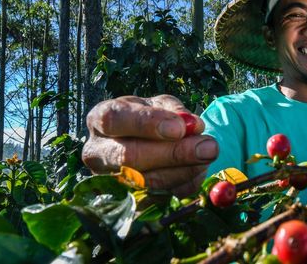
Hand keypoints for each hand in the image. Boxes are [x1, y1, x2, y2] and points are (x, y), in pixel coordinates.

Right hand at [82, 95, 217, 196]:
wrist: (146, 142)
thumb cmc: (152, 118)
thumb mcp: (160, 104)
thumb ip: (175, 111)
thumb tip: (193, 127)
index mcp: (100, 118)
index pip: (115, 120)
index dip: (147, 124)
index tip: (179, 128)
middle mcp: (97, 152)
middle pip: (129, 157)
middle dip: (173, 153)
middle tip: (208, 147)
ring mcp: (109, 180)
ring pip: (145, 182)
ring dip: (184, 171)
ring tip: (209, 155)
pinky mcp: (127, 201)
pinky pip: (158, 198)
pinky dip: (183, 184)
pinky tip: (198, 170)